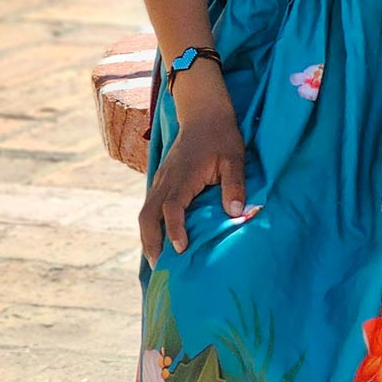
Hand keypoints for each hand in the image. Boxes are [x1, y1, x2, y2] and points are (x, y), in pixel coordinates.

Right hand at [139, 85, 245, 264]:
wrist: (203, 113)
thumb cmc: (221, 135)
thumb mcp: (234, 157)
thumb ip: (234, 184)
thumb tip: (236, 212)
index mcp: (182, 177)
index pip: (171, 208)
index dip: (174, 230)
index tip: (181, 249)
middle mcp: (165, 181)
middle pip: (147, 217)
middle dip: (151, 243)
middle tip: (162, 268)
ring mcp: (160, 181)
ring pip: (144, 214)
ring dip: (148, 238)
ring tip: (158, 261)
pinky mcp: (161, 182)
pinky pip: (148, 208)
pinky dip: (150, 227)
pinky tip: (159, 241)